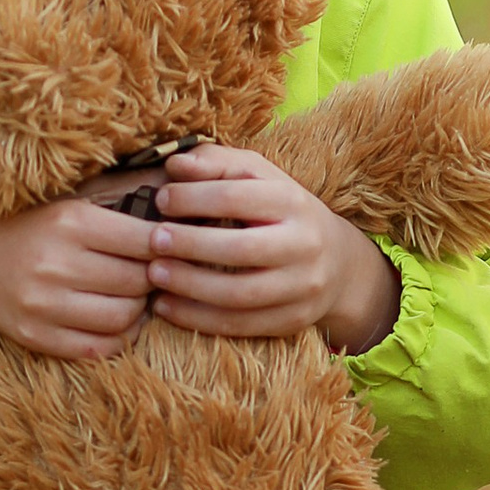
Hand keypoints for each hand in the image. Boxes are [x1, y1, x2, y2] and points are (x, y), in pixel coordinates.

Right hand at [0, 197, 157, 359]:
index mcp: (69, 222)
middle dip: (153, 279)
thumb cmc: (32, 229)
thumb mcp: (70, 206)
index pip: (144, 241)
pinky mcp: (36, 336)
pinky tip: (117, 322)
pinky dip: (119, 338)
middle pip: (138, 282)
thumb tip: (179, 225)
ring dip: (139, 310)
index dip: (166, 247)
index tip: (168, 248)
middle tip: (151, 274)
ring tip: (134, 297)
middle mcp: (56, 263)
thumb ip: (120, 212)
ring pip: (123, 317)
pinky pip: (99, 348)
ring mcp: (44, 305)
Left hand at [149, 146, 402, 353]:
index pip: (238, 196)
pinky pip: (240, 325)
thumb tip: (176, 165)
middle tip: (152, 240)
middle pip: (240, 248)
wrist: (338, 263)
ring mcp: (301, 287)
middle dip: (189, 244)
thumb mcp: (260, 178)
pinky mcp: (293, 320)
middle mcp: (304, 245)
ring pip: (239, 294)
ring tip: (154, 274)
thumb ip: (218, 164)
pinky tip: (166, 306)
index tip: (162, 200)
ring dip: (189, 286)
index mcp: (293, 201)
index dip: (194, 198)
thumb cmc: (281, 212)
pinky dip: (197, 318)